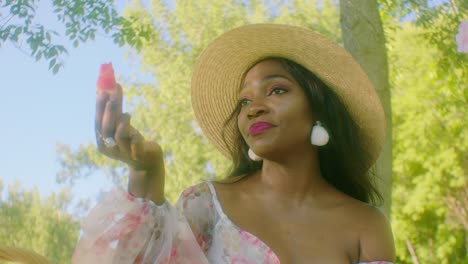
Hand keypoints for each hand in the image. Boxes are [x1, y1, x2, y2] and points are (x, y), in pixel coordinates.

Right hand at [95, 84, 164, 202]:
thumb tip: (111, 86)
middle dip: (109, 110)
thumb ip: (115, 109)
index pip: (97, 122)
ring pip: (119, 135)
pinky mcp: (137, 155)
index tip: (103, 91)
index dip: (99, 107)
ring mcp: (123, 153)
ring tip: (127, 114)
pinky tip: (136, 133)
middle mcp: (110, 148)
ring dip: (122, 122)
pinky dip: (135, 136)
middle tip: (113, 95)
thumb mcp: (122, 124)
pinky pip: (135, 144)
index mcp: (102, 141)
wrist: (147, 160)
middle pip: (106, 128)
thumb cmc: (132, 139)